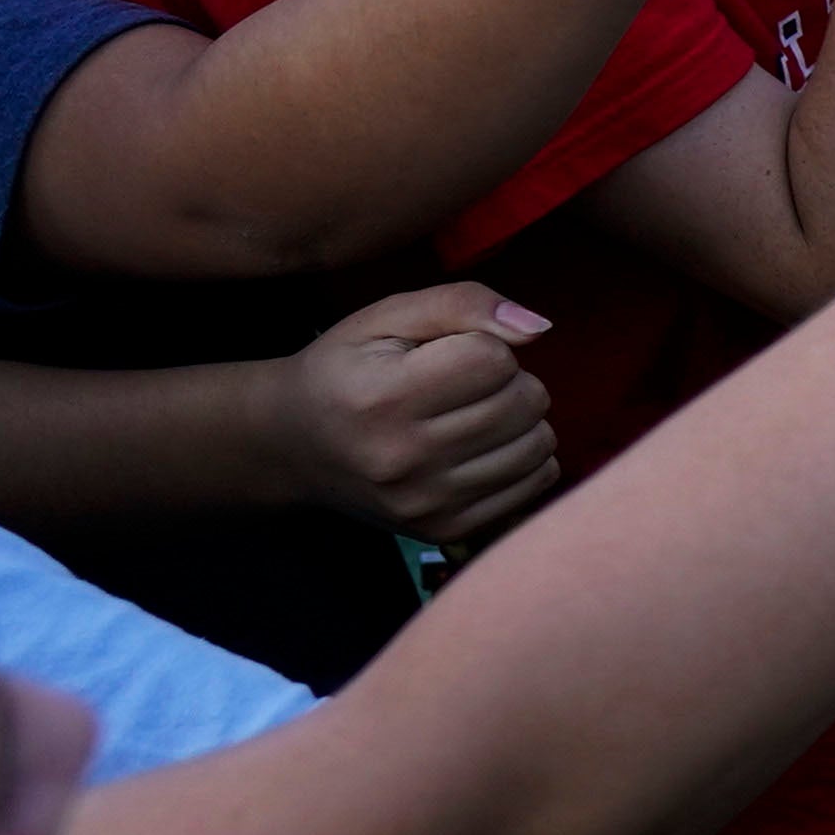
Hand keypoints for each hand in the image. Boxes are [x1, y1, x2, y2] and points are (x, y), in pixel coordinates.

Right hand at [271, 281, 562, 545]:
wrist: (295, 447)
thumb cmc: (348, 370)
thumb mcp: (386, 317)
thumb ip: (462, 304)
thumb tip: (539, 328)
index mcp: (383, 398)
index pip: (494, 359)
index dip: (484, 345)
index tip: (451, 354)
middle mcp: (403, 459)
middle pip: (524, 402)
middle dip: (510, 380)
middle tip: (466, 385)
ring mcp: (425, 502)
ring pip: (539, 444)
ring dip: (522, 419)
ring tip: (475, 414)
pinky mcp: (445, 530)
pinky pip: (535, 482)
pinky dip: (523, 457)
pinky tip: (483, 447)